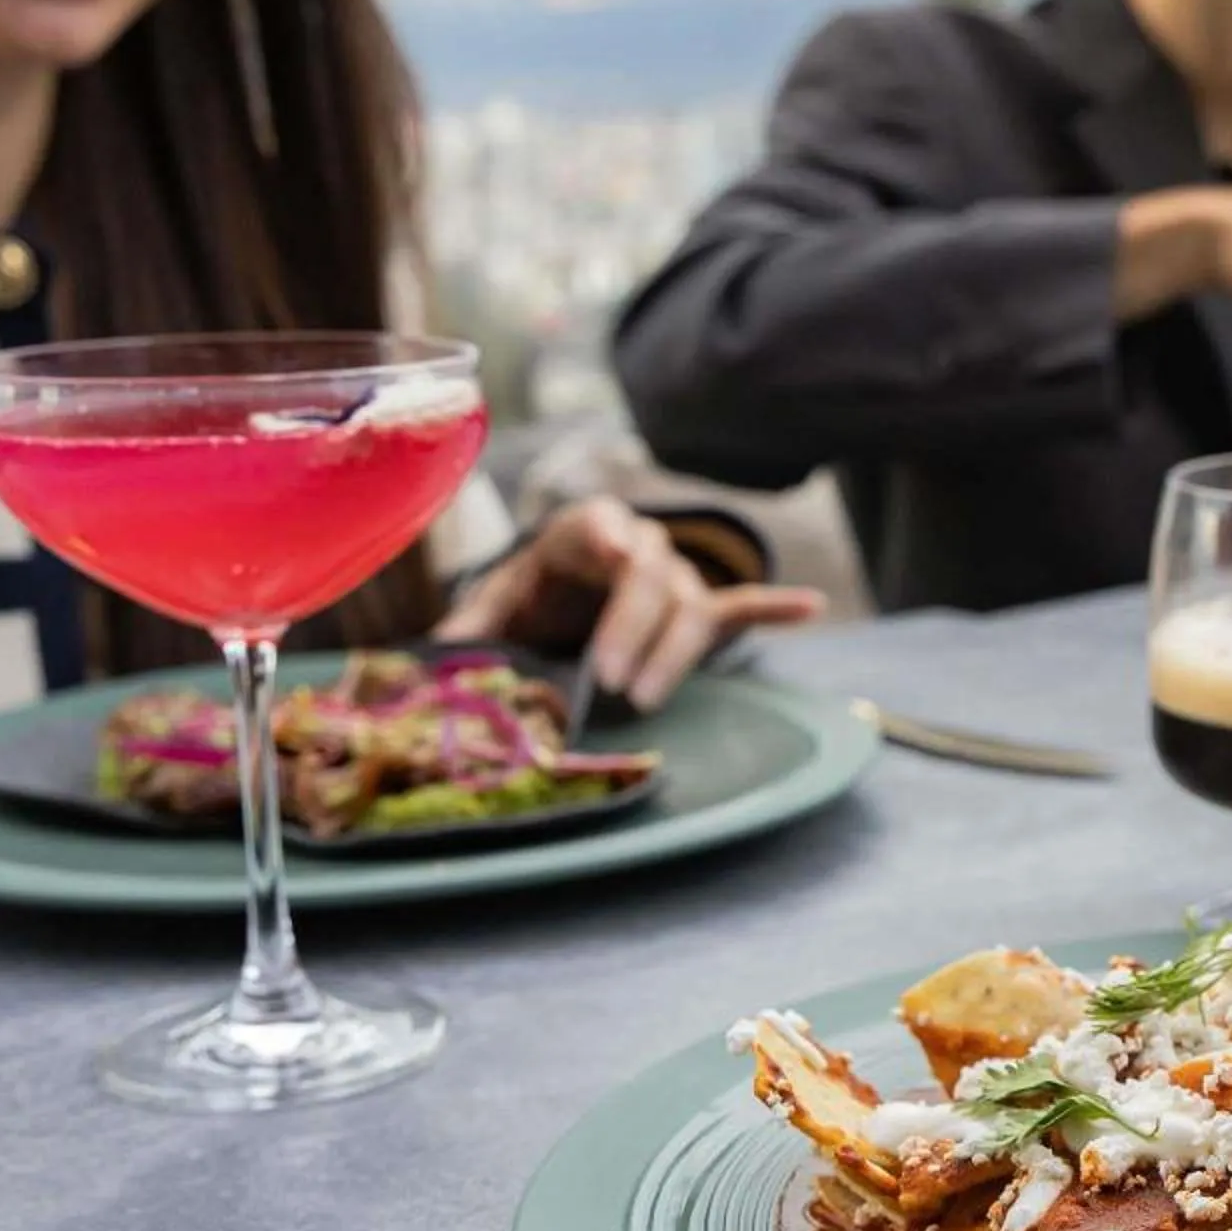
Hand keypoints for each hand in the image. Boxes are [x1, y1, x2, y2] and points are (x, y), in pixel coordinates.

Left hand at [433, 497, 824, 710]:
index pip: (604, 536)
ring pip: (690, 605)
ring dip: (673, 653)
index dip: (610, 570)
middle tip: (612, 685)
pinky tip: (809, 608)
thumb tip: (422, 665)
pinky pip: (741, 603)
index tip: (605, 611)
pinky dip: (774, 606)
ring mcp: (674, 574)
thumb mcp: (494, 609)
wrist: (561, 587)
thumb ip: (466, 634)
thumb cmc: (529, 599)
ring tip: (642, 699)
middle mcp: (636, 544)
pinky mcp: (702, 604)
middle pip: (652, 578)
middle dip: (636, 631)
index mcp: (582, 532)